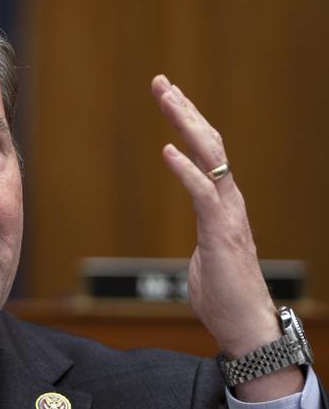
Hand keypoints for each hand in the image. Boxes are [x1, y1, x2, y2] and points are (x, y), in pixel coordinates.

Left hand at [151, 74, 302, 399]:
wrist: (245, 325)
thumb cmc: (224, 295)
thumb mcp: (206, 258)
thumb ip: (203, 239)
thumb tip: (197, 244)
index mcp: (223, 204)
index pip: (207, 153)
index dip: (189, 123)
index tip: (170, 96)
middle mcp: (229, 201)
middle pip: (209, 143)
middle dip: (185, 110)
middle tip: (162, 82)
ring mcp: (228, 214)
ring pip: (211, 157)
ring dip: (187, 125)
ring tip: (166, 98)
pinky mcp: (222, 232)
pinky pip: (204, 194)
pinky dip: (186, 171)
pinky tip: (168, 151)